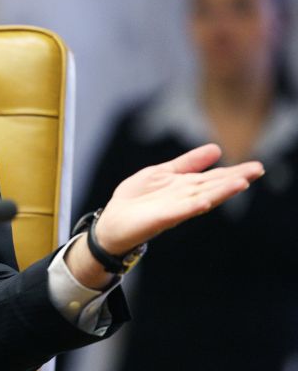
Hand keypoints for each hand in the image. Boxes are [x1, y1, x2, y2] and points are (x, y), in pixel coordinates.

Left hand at [65, 143, 263, 288]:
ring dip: (221, 191)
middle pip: (213, 186)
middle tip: (258, 170)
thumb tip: (216, 149)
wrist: (112, 222)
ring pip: (202, 197)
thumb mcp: (162, 172)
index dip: (234, 172)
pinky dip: (192, 205)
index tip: (256, 166)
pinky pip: (179, 211)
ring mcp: (174, 208)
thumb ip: (187, 163)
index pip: (214, 177)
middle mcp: (184, 197)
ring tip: (242, 183)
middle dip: (234, 179)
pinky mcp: (161, 218)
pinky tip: (205, 200)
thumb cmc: (137, 199)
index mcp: (185, 186)